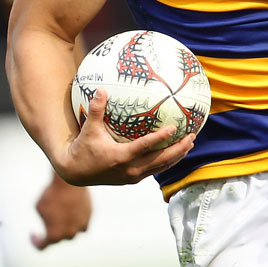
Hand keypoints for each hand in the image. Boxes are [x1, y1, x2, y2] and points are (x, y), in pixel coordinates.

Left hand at [31, 174, 91, 249]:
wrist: (70, 179)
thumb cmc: (51, 193)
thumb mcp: (39, 207)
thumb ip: (45, 219)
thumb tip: (50, 222)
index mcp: (54, 235)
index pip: (42, 246)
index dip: (35, 240)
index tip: (33, 232)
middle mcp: (69, 234)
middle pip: (58, 238)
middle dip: (52, 231)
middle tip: (48, 221)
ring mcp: (81, 226)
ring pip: (71, 231)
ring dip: (65, 226)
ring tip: (60, 214)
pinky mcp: (89, 216)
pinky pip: (81, 222)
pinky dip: (75, 219)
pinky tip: (70, 210)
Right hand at [55, 90, 194, 185]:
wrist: (76, 172)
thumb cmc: (83, 148)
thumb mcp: (88, 129)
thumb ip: (96, 110)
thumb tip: (100, 89)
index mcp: (121, 157)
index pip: (146, 146)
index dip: (161, 138)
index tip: (175, 127)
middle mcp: (130, 169)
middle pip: (161, 160)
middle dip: (178, 148)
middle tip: (192, 136)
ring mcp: (133, 176)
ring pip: (161, 167)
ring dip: (177, 155)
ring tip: (190, 144)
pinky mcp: (133, 179)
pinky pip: (155, 169)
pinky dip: (168, 161)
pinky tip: (176, 152)